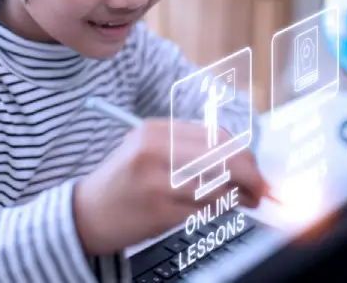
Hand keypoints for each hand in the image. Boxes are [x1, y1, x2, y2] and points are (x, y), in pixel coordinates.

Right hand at [72, 118, 267, 255]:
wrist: (85, 213)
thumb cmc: (125, 183)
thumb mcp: (149, 152)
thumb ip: (190, 149)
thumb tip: (242, 159)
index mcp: (154, 131)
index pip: (217, 136)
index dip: (246, 154)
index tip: (257, 169)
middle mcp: (154, 152)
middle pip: (224, 158)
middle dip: (252, 176)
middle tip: (261, 189)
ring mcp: (155, 182)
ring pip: (219, 186)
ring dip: (239, 197)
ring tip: (243, 201)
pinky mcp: (158, 212)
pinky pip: (204, 210)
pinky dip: (219, 212)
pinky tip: (220, 211)